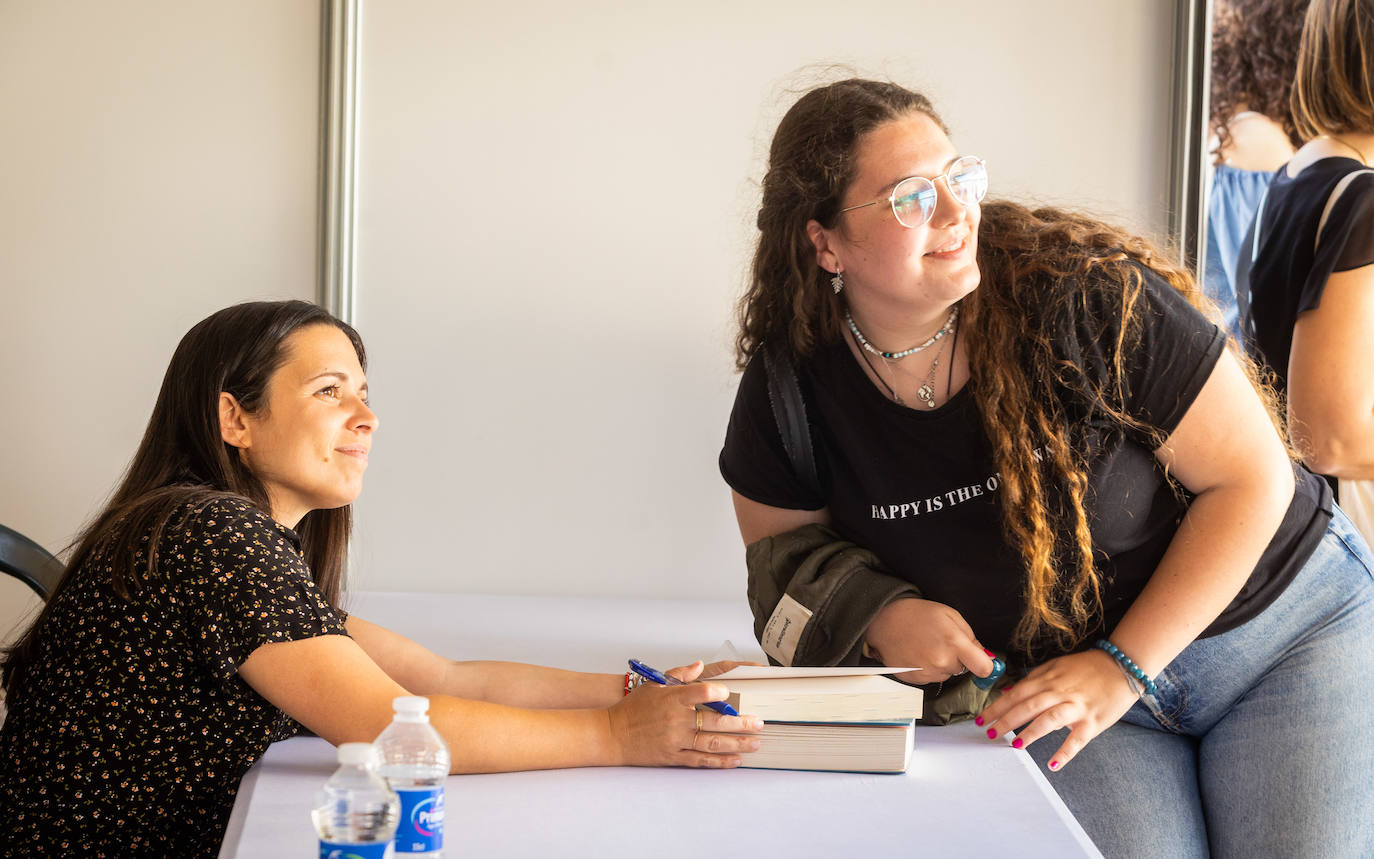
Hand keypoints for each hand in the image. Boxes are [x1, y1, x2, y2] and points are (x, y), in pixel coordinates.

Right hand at [608, 662, 762, 767]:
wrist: (612, 734)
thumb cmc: (633, 708)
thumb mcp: (653, 684)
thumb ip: (679, 674)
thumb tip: (700, 665)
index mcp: (672, 698)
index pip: (701, 692)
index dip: (720, 692)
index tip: (731, 693)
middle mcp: (676, 720)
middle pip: (714, 721)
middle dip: (741, 723)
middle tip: (759, 722)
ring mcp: (675, 740)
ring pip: (712, 743)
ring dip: (737, 743)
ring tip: (755, 742)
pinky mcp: (673, 756)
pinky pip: (701, 760)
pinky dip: (720, 761)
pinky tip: (736, 760)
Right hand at [864, 598, 997, 683]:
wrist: (884, 621)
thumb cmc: (917, 614)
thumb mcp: (950, 615)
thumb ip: (970, 637)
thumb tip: (986, 656)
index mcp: (954, 643)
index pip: (984, 668)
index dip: (985, 665)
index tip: (982, 662)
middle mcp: (942, 661)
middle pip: (963, 670)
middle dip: (957, 658)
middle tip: (941, 642)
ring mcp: (927, 673)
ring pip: (946, 674)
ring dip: (941, 664)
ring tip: (926, 646)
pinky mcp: (915, 680)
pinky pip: (930, 678)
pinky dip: (927, 669)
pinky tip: (917, 654)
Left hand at [975, 649, 1138, 770]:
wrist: (1121, 667)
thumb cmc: (1086, 668)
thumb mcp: (1055, 667)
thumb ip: (1033, 680)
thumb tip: (1008, 692)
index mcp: (1048, 679)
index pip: (1017, 694)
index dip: (998, 706)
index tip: (981, 719)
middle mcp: (1059, 692)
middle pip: (1028, 706)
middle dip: (1006, 720)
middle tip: (990, 733)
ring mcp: (1076, 707)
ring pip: (1049, 719)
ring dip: (1031, 733)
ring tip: (1015, 745)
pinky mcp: (1093, 721)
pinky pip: (1077, 739)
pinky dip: (1065, 752)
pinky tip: (1053, 763)